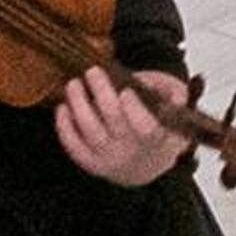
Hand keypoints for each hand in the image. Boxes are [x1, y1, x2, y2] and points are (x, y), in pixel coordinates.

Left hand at [56, 69, 193, 186]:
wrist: (146, 164)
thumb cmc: (158, 126)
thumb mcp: (173, 107)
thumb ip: (171, 93)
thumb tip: (169, 93)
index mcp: (157, 138)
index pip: (146, 128)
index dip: (134, 109)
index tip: (126, 91)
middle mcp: (132, 151)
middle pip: (114, 121)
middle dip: (102, 93)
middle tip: (93, 71)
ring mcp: (111, 159)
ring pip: (91, 132)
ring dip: (79, 105)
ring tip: (74, 84)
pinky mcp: (92, 164)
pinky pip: (74, 147)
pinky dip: (64, 127)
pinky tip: (62, 107)